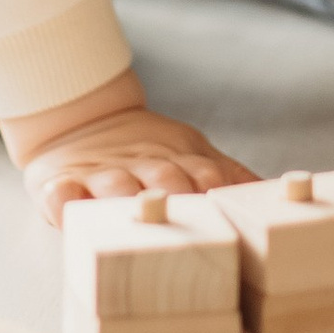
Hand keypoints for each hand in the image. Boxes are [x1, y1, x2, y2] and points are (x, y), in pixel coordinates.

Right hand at [3, 71, 257, 214]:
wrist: (82, 120)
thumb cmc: (147, 152)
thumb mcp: (191, 152)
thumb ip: (228, 173)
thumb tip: (274, 191)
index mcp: (177, 161)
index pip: (204, 175)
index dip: (216, 190)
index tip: (228, 207)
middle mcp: (141, 167)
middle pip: (162, 180)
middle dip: (176, 194)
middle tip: (184, 212)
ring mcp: (99, 175)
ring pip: (113, 185)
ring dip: (123, 196)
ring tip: (130, 209)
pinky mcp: (59, 182)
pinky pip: (58, 193)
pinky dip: (61, 200)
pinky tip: (65, 204)